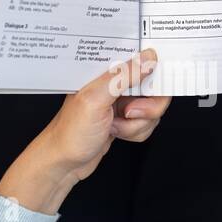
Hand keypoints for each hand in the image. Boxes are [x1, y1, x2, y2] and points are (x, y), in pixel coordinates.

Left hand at [0, 50, 169, 213]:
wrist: (64, 163)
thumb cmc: (71, 132)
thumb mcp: (96, 99)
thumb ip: (123, 76)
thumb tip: (148, 58)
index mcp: (104, 71)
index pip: (138, 58)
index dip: (153, 69)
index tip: (156, 84)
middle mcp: (114, 83)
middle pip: (153, 86)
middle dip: (147, 106)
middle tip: (129, 113)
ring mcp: (121, 102)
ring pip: (152, 108)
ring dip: (138, 123)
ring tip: (115, 126)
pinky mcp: (124, 119)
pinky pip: (147, 122)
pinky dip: (136, 132)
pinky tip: (116, 133)